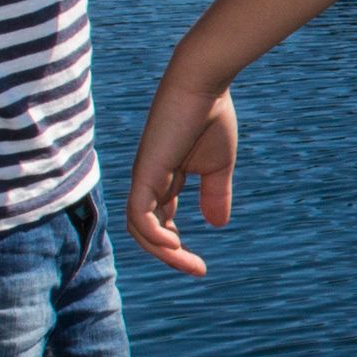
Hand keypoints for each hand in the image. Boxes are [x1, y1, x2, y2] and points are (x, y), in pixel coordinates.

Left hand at [127, 80, 239, 276]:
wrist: (202, 85)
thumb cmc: (211, 117)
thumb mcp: (217, 166)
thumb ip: (215, 195)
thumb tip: (217, 225)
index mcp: (164, 180)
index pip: (161, 222)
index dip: (176, 247)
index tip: (201, 266)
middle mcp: (148, 182)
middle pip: (147, 231)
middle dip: (169, 256)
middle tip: (197, 270)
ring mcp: (143, 178)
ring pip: (140, 228)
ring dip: (161, 251)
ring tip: (186, 261)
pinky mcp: (144, 172)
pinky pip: (139, 213)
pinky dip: (152, 233)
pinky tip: (174, 243)